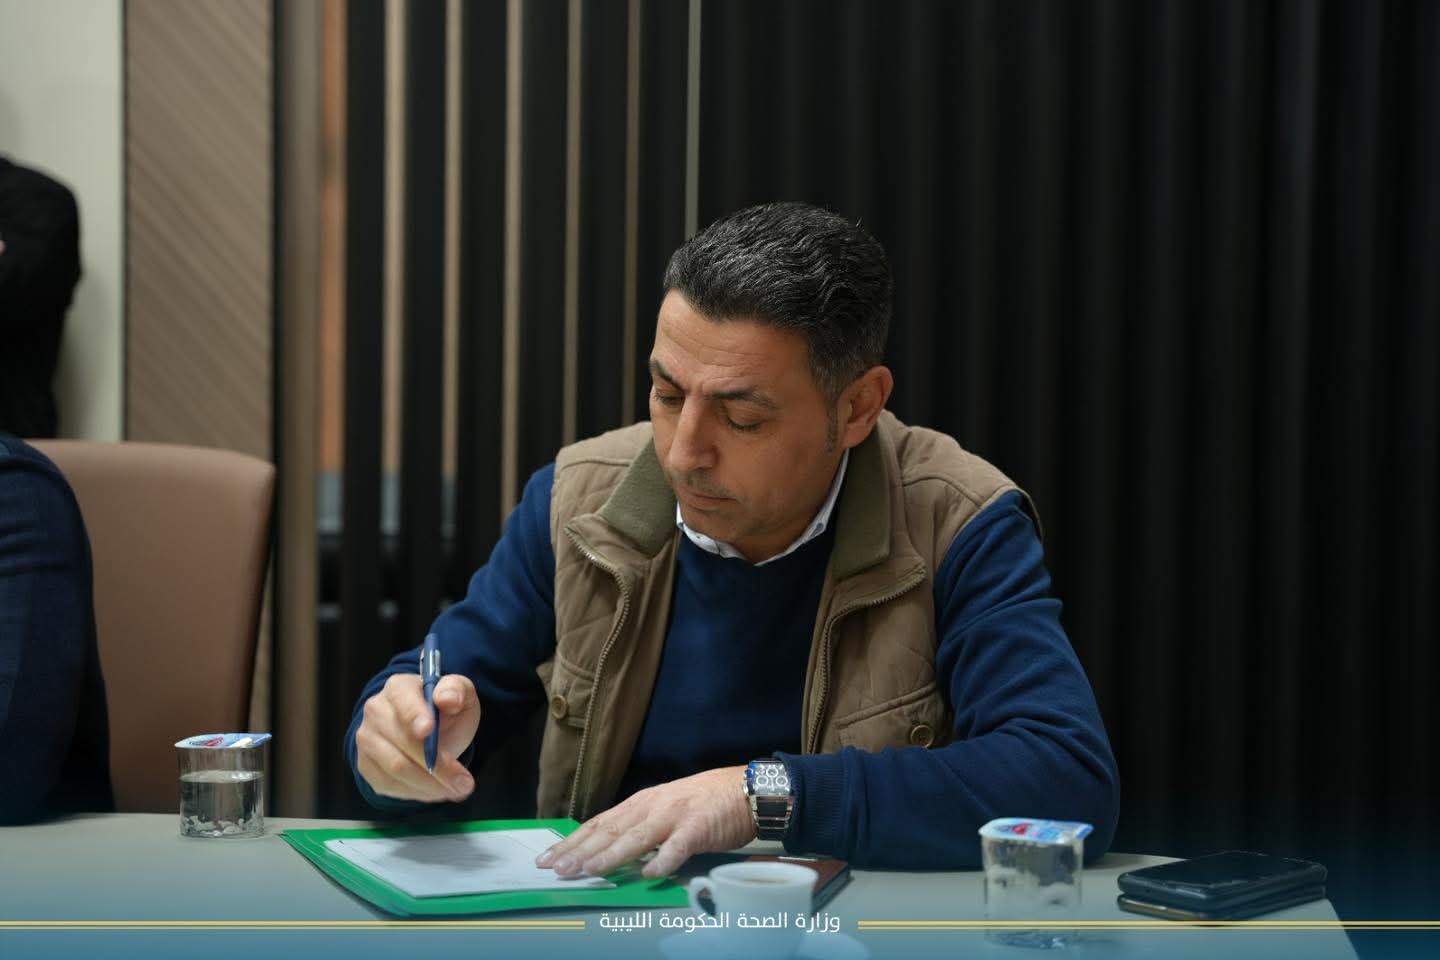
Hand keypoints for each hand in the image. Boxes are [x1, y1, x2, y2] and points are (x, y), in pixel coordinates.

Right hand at [354, 672, 479, 802]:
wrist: (428, 731)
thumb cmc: (444, 712)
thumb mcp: (461, 695)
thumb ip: (458, 690)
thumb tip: (448, 699)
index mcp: (399, 688)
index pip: (403, 701)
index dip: (414, 715)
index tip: (428, 730)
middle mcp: (376, 711)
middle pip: (403, 742)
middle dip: (438, 766)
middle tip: (464, 782)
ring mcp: (368, 740)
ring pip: (396, 769)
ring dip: (430, 784)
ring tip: (457, 789)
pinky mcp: (366, 766)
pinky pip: (389, 785)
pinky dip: (417, 792)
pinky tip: (436, 790)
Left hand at [536, 766, 755, 878]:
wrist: (746, 789)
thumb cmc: (705, 802)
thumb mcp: (665, 808)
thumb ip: (640, 827)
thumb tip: (609, 850)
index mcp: (642, 802)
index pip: (600, 822)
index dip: (574, 840)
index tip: (549, 857)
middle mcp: (653, 806)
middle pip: (611, 829)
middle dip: (581, 850)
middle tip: (557, 868)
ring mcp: (675, 815)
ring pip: (637, 837)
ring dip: (612, 855)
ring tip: (590, 870)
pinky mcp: (699, 828)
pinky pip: (678, 846)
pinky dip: (663, 859)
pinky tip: (648, 873)